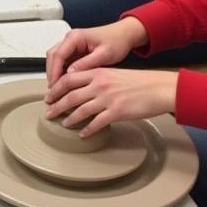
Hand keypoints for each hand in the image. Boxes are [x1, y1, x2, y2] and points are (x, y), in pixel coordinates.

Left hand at [43, 68, 177, 136]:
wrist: (158, 88)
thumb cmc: (139, 82)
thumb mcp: (114, 74)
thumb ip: (97, 78)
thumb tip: (83, 87)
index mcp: (98, 72)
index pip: (68, 79)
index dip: (55, 88)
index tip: (49, 96)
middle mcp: (100, 84)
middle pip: (70, 95)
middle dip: (56, 105)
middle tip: (48, 112)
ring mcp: (107, 98)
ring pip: (80, 109)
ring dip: (68, 118)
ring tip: (63, 124)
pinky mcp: (117, 112)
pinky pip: (96, 122)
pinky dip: (87, 129)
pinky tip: (82, 134)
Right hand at [44, 18, 147, 85]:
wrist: (124, 35)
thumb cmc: (117, 41)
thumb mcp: (104, 54)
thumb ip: (86, 63)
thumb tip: (70, 73)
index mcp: (75, 37)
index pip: (58, 54)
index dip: (54, 71)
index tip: (54, 85)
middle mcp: (70, 38)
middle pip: (52, 56)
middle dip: (51, 73)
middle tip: (53, 89)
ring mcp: (71, 44)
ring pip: (56, 58)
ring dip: (55, 72)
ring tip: (58, 88)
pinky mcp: (74, 50)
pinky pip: (63, 61)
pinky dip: (62, 72)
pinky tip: (65, 83)